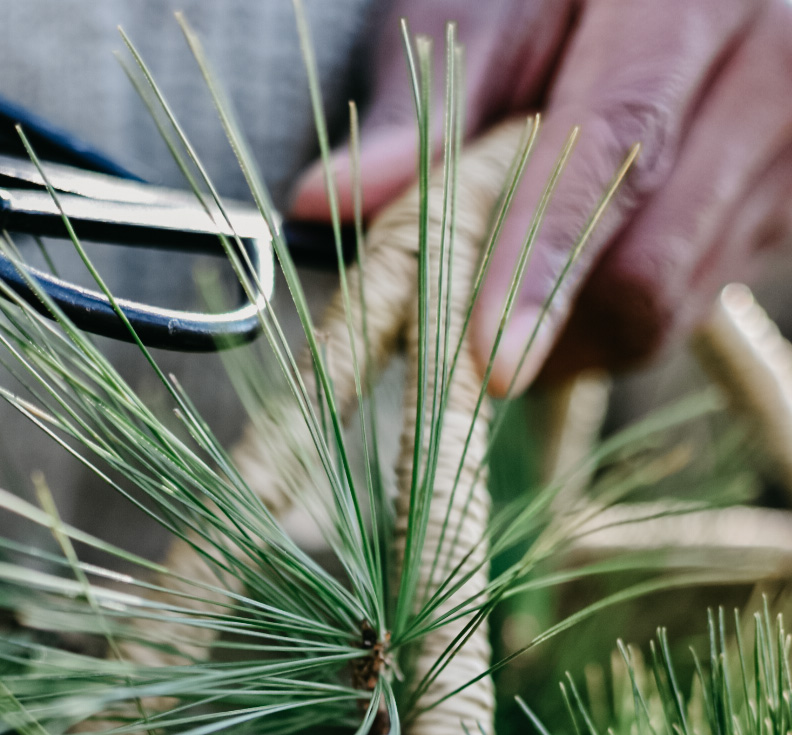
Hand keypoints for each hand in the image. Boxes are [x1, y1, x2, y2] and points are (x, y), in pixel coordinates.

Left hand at [289, 0, 791, 392]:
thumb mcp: (484, 3)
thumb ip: (421, 104)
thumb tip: (327, 203)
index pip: (618, 146)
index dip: (545, 261)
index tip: (490, 360)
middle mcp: (767, 68)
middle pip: (652, 264)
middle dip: (544, 325)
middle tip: (456, 340)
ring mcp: (787, 153)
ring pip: (667, 308)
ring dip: (567, 333)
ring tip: (508, 286)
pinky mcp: (784, 213)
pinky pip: (685, 313)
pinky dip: (606, 322)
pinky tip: (572, 273)